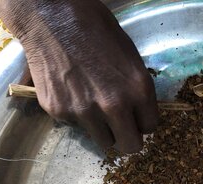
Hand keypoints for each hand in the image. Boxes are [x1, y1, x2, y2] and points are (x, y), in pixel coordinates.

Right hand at [0, 0, 157, 152]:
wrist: (52, 16)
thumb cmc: (96, 30)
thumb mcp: (130, 58)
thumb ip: (137, 91)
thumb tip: (139, 113)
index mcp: (138, 90)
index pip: (150, 128)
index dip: (142, 122)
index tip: (136, 116)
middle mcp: (113, 106)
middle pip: (130, 147)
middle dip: (127, 137)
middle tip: (120, 126)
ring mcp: (84, 112)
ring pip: (103, 141)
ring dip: (102, 129)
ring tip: (94, 105)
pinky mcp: (59, 111)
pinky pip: (76, 126)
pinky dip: (77, 115)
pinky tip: (72, 92)